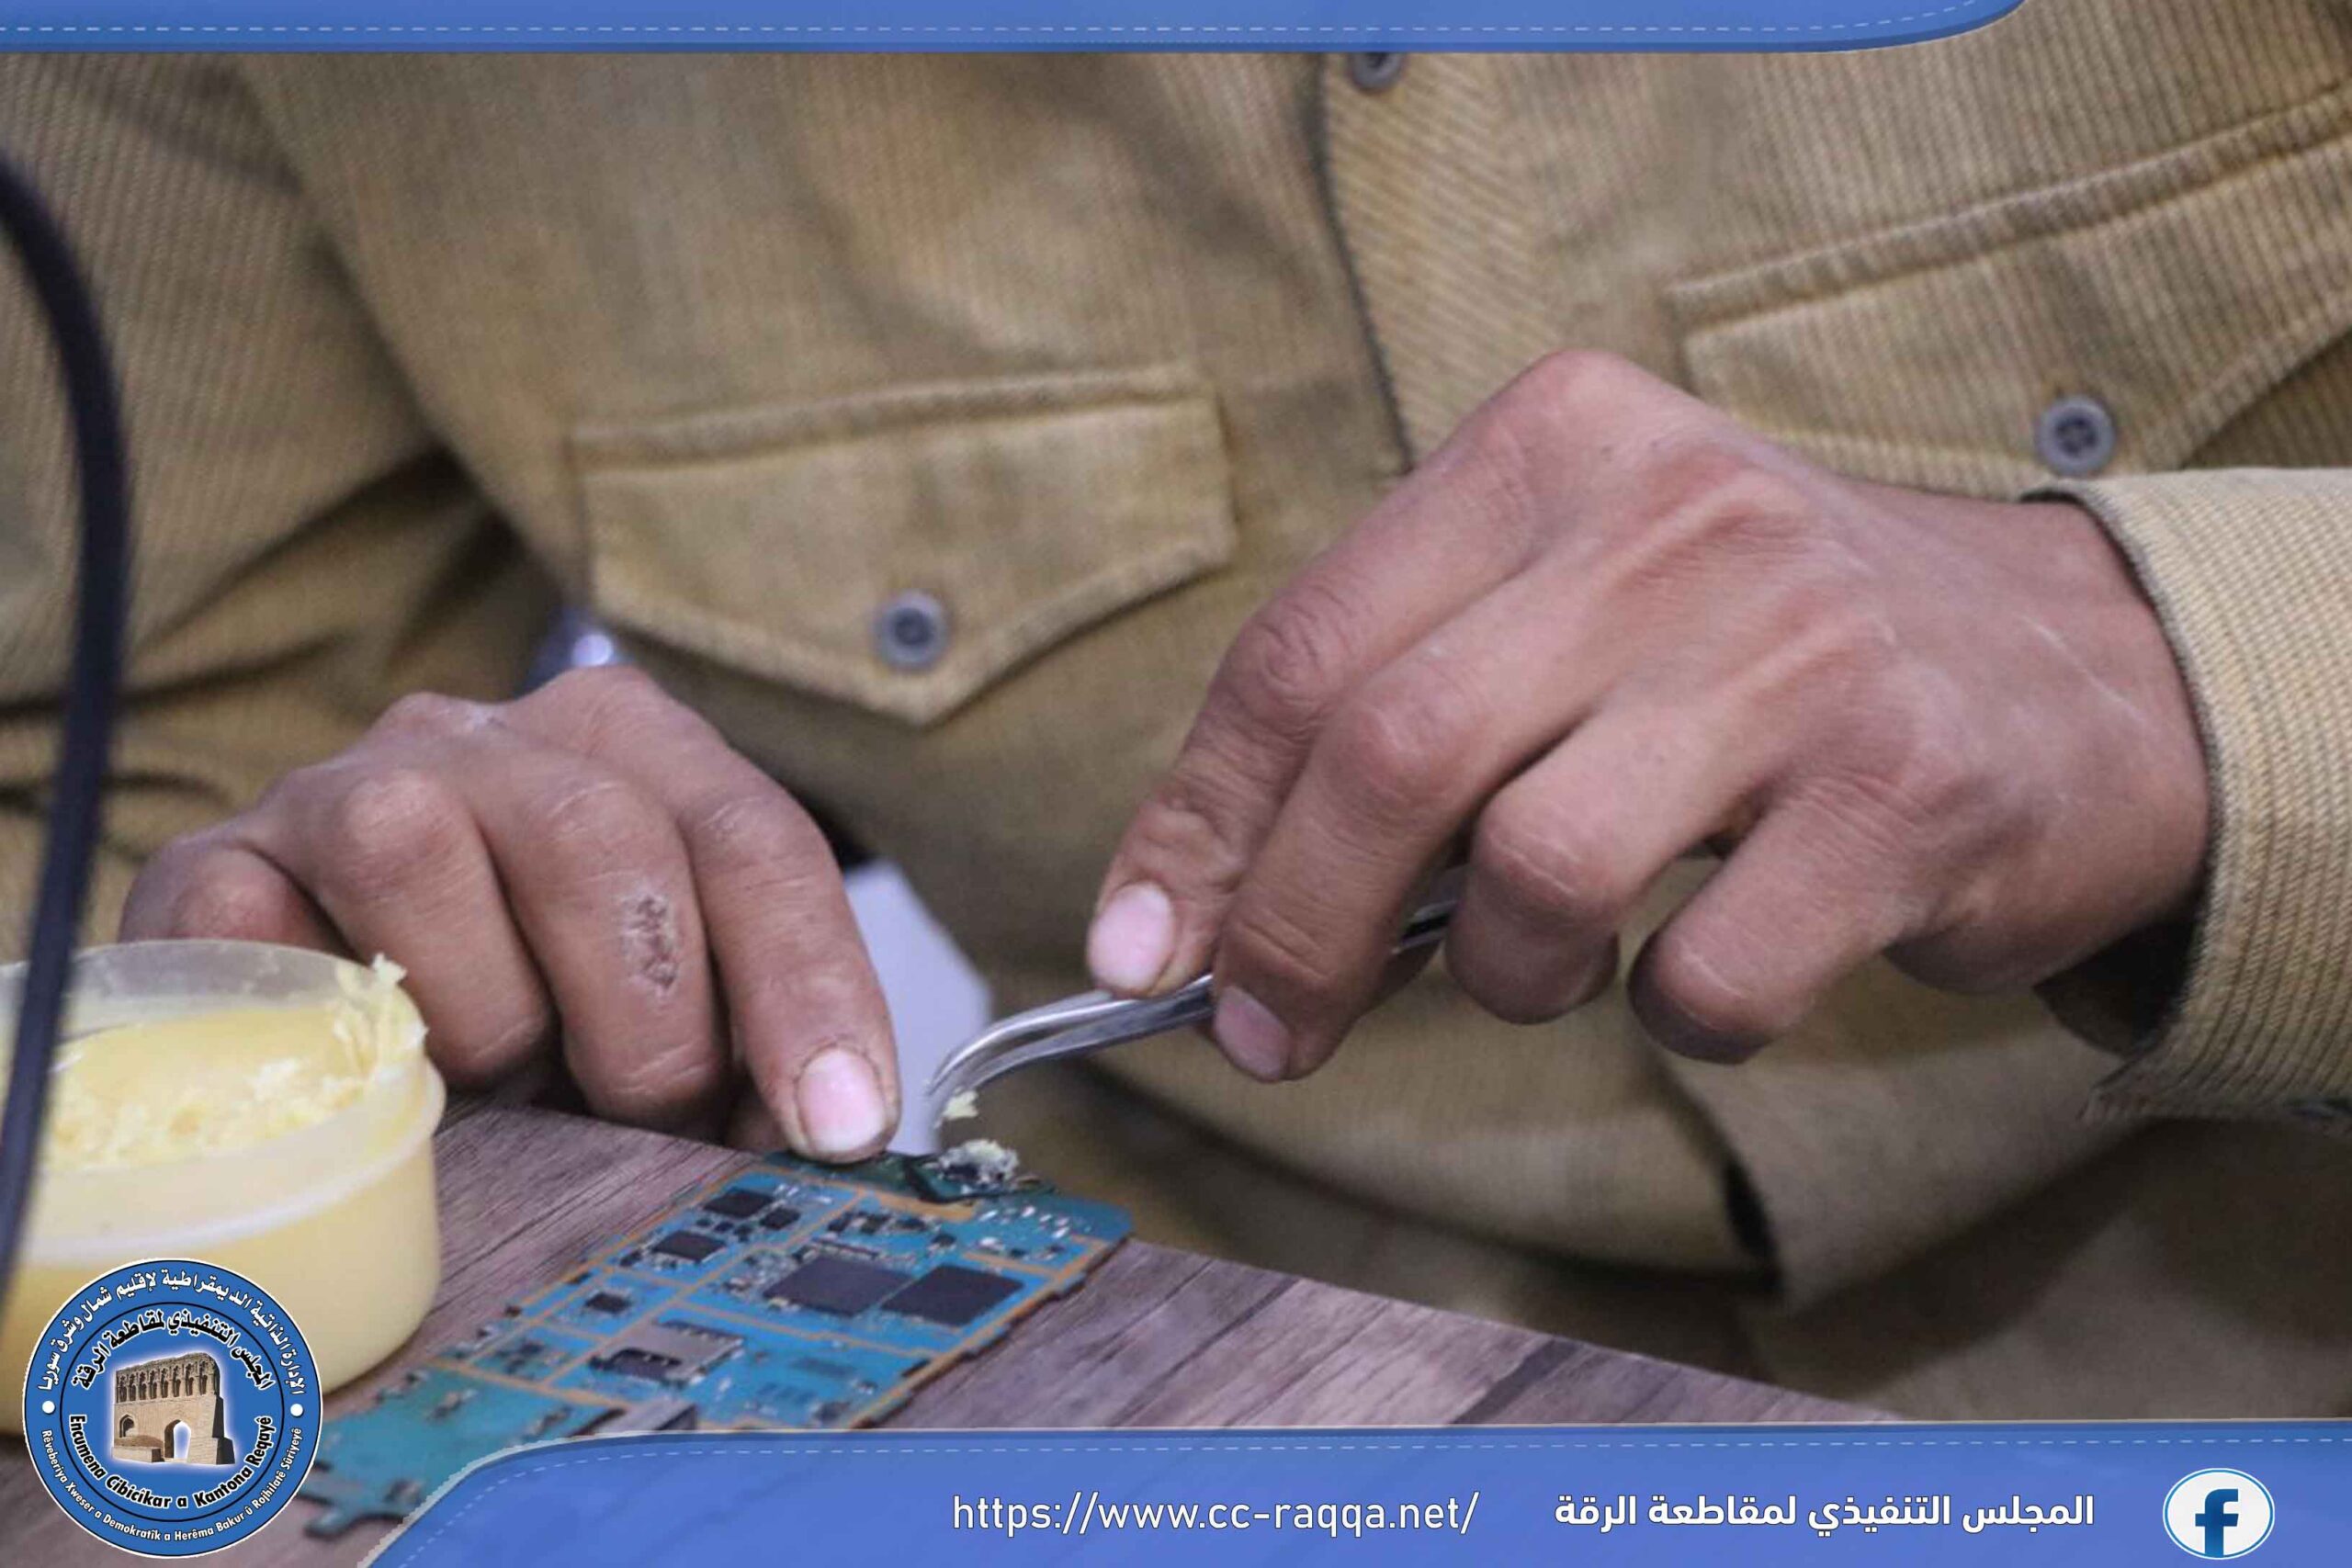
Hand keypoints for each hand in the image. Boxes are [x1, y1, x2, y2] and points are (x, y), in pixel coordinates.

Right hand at [122, 666, 898, 1158]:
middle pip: (598, 836)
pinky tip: (370, 1089)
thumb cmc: (528, 1034)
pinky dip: (326, 1037)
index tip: (835, 1124)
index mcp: (630, 751)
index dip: (807, 988)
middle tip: (641, 1118)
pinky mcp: (207, 871)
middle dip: (646, 1020)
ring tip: (493, 1088)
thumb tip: (833, 1137)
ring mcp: (334, 791)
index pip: (751, 841)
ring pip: (411, 845)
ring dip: (480, 1015)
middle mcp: (486, 740)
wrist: (300, 1038)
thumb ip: (747, 1061)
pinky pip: (257, 933)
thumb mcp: (661, 1030)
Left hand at [1088, 352, 2207, 1077]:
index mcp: (1553, 445)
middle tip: (1271, 1036)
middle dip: (1292, 931)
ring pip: (1537, 869)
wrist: (2071, 677)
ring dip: (1502, 977)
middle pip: (1388, 752)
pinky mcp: (1905, 794)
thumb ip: (1402, 709)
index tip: (1138, 951)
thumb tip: (1199, 909)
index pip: (1304, 647)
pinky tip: (1706, 977)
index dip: (1197, 821)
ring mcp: (1798, 648)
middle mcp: (1671, 517)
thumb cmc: (1756, 662)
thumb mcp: (1569, 612)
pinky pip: (1706, 978)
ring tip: (1547, 972)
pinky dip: (1674, 1020)